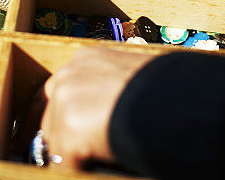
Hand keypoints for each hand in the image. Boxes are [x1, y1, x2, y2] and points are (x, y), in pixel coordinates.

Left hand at [40, 46, 152, 171]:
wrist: (174, 99)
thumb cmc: (163, 89)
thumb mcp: (128, 77)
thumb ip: (106, 89)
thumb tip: (99, 113)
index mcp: (86, 58)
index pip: (58, 90)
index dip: (65, 114)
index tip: (69, 130)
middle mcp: (70, 74)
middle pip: (51, 116)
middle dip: (65, 134)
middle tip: (84, 147)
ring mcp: (66, 100)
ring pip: (55, 140)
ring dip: (74, 152)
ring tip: (98, 152)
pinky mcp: (69, 129)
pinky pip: (65, 161)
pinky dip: (81, 167)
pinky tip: (100, 161)